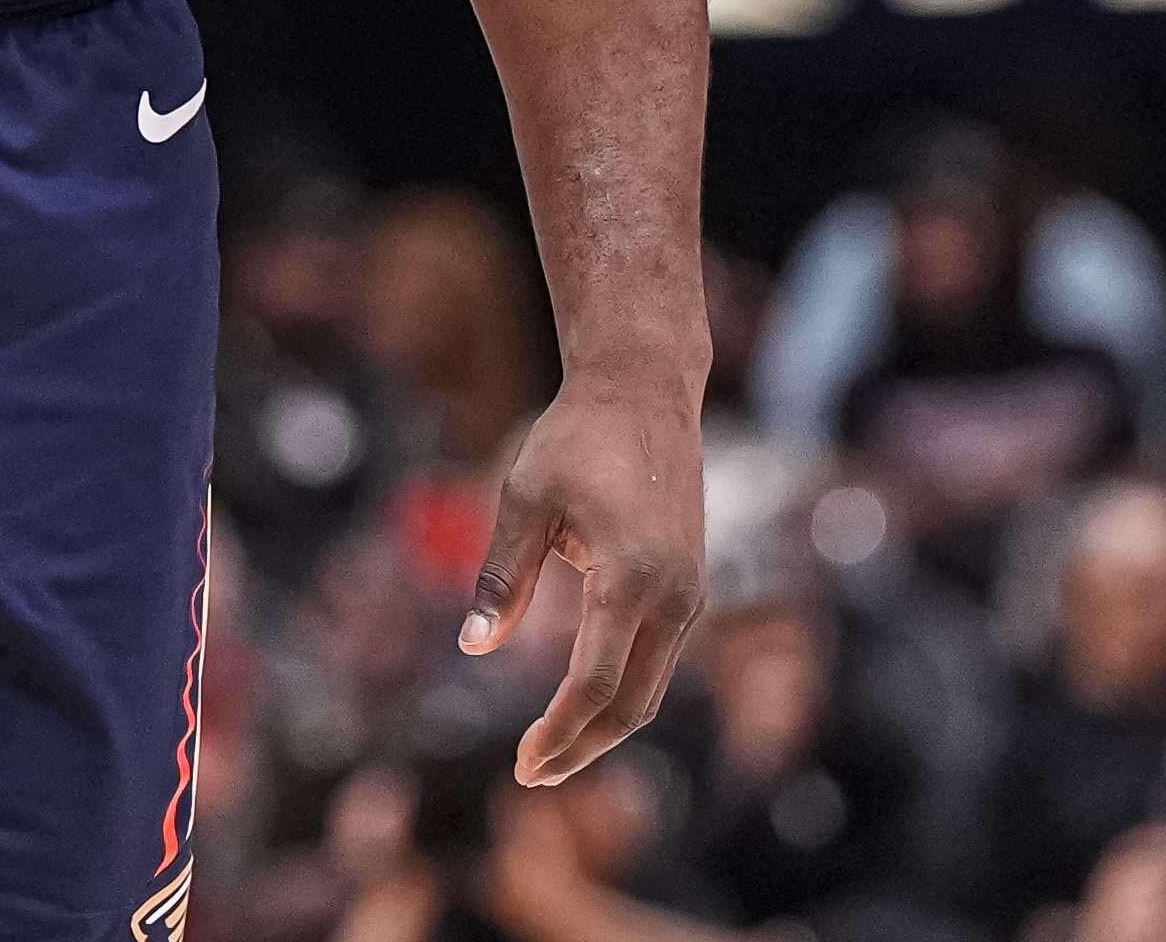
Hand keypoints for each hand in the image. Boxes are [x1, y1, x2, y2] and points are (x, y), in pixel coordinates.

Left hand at [466, 379, 701, 784]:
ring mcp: (691, 594)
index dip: (557, 732)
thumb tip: (473, 646)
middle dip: (581, 747)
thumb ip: (502, 576)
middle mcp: (673, 598)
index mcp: (630, 580)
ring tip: (552, 752)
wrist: (644, 391)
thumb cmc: (576, 438)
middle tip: (532, 775)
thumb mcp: (524, 499)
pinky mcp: (692, 586)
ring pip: (652, 690)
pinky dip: (624, 693)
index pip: (593, 685)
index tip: (523, 764)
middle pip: (631, 705)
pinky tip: (585, 701)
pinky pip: (660, 661)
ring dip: (604, 727)